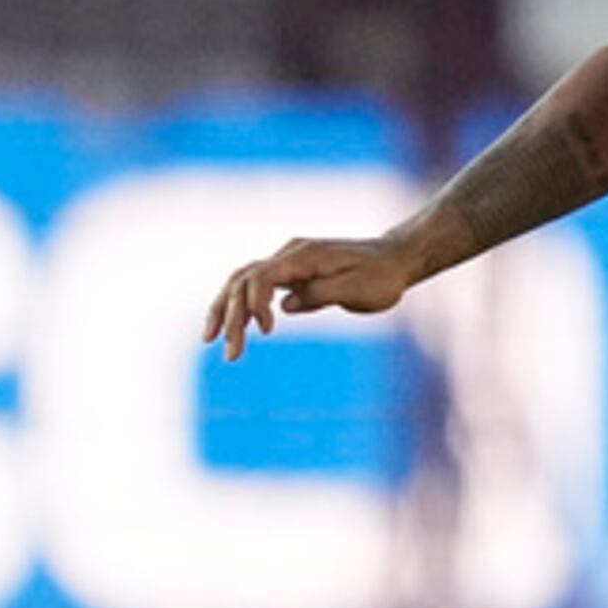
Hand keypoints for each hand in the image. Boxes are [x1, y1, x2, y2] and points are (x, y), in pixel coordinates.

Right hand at [205, 235, 420, 359]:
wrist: (396, 259)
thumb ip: (319, 294)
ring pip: (244, 282)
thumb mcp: (356, 289)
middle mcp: (289, 254)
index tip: (264, 332)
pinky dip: (243, 306)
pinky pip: (258, 286)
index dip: (254, 304)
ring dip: (226, 310)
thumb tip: (284, 305)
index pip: (261, 276)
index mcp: (302, 255)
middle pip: (244, 280)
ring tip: (212, 339)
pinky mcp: (293, 272)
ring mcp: (289, 261)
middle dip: (230, 315)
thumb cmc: (382, 276)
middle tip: (228, 353)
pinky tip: (236, 328)